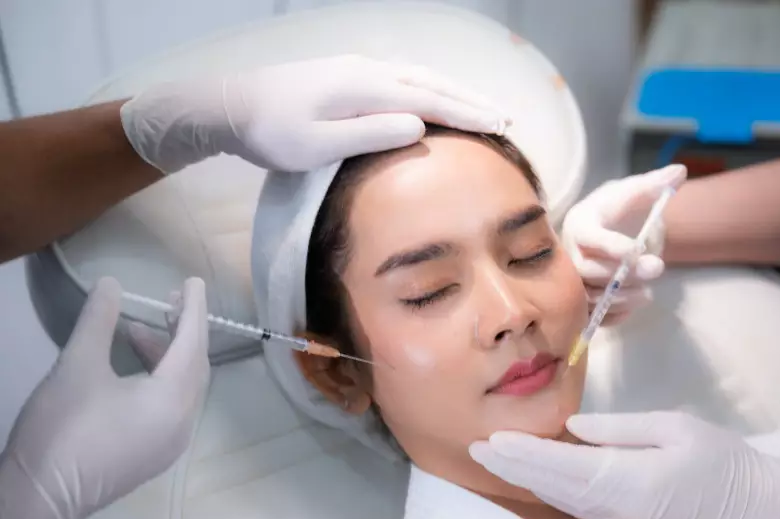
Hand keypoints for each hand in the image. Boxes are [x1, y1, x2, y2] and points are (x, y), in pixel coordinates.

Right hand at [0, 277, 208, 518]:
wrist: (39, 497)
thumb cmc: (62, 428)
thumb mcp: (77, 365)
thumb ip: (99, 320)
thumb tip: (111, 284)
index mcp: (173, 400)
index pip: (194, 343)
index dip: (193, 309)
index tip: (193, 281)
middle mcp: (184, 422)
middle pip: (195, 365)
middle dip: (183, 330)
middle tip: (167, 301)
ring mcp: (171, 443)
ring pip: (183, 387)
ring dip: (167, 355)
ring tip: (135, 331)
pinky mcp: (154, 455)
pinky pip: (172, 407)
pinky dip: (161, 381)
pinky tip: (132, 367)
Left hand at [120, 54, 509, 172]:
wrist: (229, 104)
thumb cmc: (271, 133)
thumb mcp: (317, 144)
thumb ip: (369, 135)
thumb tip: (419, 125)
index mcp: (366, 88)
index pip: (431, 100)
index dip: (468, 114)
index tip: (500, 126)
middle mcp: (369, 71)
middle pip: (433, 82)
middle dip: (472, 100)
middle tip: (506, 117)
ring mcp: (358, 68)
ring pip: (420, 75)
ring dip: (455, 91)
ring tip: (482, 108)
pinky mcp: (348, 74)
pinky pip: (404, 76)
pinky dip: (432, 87)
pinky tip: (436, 98)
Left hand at [469, 411, 779, 518]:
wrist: (749, 498)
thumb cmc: (717, 455)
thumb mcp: (674, 428)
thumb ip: (622, 429)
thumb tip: (574, 428)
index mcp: (635, 480)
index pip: (569, 467)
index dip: (529, 455)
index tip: (496, 440)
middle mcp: (621, 504)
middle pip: (556, 487)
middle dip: (514, 467)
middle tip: (476, 447)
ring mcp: (621, 516)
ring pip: (561, 498)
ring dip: (524, 478)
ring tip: (492, 457)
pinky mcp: (623, 517)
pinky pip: (576, 503)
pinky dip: (546, 488)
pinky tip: (528, 473)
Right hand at [561, 165, 685, 325]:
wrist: (604, 226)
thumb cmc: (618, 208)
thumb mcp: (635, 191)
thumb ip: (655, 184)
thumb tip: (680, 172)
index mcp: (580, 223)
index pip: (590, 237)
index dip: (612, 246)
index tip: (638, 250)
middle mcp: (569, 252)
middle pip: (587, 270)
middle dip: (622, 275)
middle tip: (656, 269)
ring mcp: (572, 278)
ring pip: (588, 297)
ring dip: (619, 299)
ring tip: (647, 294)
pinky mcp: (581, 299)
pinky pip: (591, 316)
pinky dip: (612, 316)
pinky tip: (634, 306)